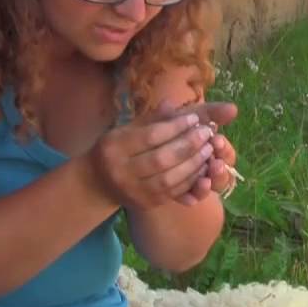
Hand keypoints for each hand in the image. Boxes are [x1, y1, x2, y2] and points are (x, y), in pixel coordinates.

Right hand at [87, 100, 236, 208]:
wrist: (98, 183)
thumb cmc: (117, 148)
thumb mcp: (128, 129)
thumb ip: (151, 118)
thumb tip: (173, 103)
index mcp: (115, 146)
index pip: (151, 136)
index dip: (175, 127)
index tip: (194, 119)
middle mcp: (121, 171)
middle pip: (162, 159)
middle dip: (189, 145)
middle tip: (206, 133)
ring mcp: (134, 191)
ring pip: (170, 179)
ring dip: (194, 163)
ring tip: (208, 149)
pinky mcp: (147, 203)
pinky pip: (173, 192)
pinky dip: (191, 180)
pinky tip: (203, 167)